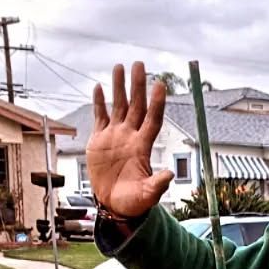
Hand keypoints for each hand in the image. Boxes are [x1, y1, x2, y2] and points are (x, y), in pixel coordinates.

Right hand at [88, 62, 174, 218]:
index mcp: (142, 147)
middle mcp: (130, 136)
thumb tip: (169, 174)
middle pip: (136, 106)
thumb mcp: (146, 196)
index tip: (160, 84)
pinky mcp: (99, 140)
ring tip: (119, 67)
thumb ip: (157, 185)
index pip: (152, 120)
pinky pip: (100, 117)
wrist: (114, 204)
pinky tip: (99, 87)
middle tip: (139, 64)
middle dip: (137, 85)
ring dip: (119, 87)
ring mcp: (115, 136)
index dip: (156, 103)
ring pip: (119, 106)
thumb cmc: (133, 202)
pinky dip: (99, 103)